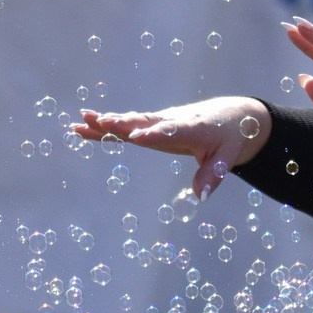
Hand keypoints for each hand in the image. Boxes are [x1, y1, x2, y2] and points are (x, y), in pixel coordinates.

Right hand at [70, 96, 270, 201]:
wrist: (230, 115)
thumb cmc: (231, 137)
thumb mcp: (228, 158)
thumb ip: (213, 175)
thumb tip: (199, 197)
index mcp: (191, 127)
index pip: (169, 131)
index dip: (153, 134)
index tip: (135, 137)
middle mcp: (171, 121)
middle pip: (143, 122)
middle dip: (121, 123)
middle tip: (99, 121)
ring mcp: (160, 121)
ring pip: (130, 121)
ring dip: (106, 122)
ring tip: (81, 121)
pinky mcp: (152, 125)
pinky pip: (127, 126)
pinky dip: (106, 126)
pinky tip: (84, 126)